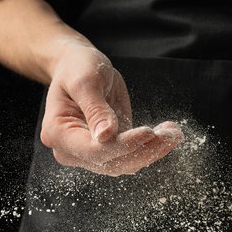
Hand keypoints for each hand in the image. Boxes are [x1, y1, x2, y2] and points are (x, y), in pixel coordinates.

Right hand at [40, 41, 183, 175]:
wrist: (76, 67)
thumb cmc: (77, 68)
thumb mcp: (85, 80)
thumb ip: (95, 109)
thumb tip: (106, 136)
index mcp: (57, 133)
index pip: (94, 150)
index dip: (123, 145)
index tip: (149, 131)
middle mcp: (70, 150)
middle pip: (111, 163)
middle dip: (144, 150)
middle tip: (172, 133)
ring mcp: (87, 154)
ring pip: (124, 164)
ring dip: (152, 151)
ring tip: (173, 133)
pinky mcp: (106, 150)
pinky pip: (130, 156)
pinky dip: (150, 148)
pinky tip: (167, 134)